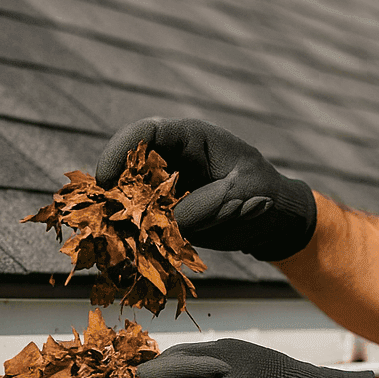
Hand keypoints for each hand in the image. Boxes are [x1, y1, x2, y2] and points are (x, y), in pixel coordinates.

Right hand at [97, 117, 316, 261]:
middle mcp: (171, 158)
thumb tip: (168, 220)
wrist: (273, 217)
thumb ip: (207, 204)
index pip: (145, 133)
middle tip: (118, 220)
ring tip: (156, 236)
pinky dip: (140, 233)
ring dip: (132, 218)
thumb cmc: (263, 193)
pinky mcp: (163, 211)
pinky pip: (141, 220)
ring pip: (130, 196)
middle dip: (118, 191)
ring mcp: (163, 185)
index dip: (120, 151)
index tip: (106, 180)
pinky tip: (155, 245)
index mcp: (191, 138)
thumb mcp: (244, 195)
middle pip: (126, 165)